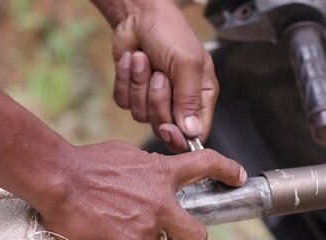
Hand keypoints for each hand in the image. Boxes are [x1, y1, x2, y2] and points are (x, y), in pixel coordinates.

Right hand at [35, 141, 246, 239]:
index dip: (227, 169)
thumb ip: (148, 168)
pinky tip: (99, 235)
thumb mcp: (126, 155)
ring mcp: (143, 231)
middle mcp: (160, 205)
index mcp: (162, 175)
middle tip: (174, 237)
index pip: (205, 165)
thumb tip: (153, 176)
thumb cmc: (87, 163)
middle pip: (196, 237)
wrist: (58, 180)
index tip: (238, 176)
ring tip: (113, 227)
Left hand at [108, 0, 217, 151]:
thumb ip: (190, 99)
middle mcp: (179, 102)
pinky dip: (125, 81)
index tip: (169, 129)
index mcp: (201, 96)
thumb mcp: (187, 63)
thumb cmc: (170, 32)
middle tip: (159, 75)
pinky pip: (124, 102)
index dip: (181, 138)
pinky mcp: (133, 93)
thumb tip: (192, 132)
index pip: (196, 133)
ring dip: (140, 85)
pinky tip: (133, 62)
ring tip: (145, 60)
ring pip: (141, 115)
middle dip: (157, 101)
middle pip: (165, 127)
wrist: (139, 15)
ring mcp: (154, 99)